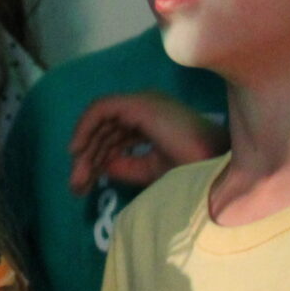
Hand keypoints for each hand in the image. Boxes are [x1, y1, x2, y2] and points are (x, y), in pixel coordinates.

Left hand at [68, 93, 227, 195]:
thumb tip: (100, 166)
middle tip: (76, 187)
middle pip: (105, 131)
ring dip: (85, 150)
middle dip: (88, 159)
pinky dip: (85, 128)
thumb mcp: (149, 170)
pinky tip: (77, 151)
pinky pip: (101, 109)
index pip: (114, 136)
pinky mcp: (138, 105)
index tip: (84, 186)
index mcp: (151, 121)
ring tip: (78, 180)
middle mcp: (145, 107)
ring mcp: (142, 103)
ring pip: (100, 122)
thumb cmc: (191, 170)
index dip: (97, 159)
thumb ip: (124, 165)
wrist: (213, 169)